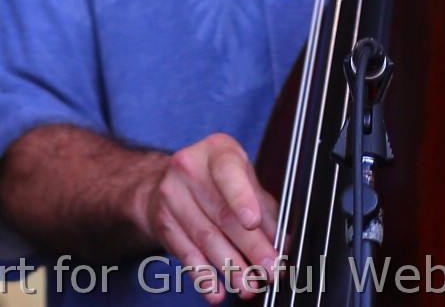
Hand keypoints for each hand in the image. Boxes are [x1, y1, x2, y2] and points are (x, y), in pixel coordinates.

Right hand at [129, 133, 279, 300]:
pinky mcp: (162, 221)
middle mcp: (189, 167)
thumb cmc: (218, 184)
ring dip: (230, 266)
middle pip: (222, 213)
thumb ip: (267, 213)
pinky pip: (184, 252)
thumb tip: (282, 246)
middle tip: (269, 270)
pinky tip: (215, 290)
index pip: (229, 172)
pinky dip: (202, 275)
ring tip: (248, 286)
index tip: (253, 222)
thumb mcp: (246, 185)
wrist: (168, 183)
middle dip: (249, 247)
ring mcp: (171, 194)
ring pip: (205, 236)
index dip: (241, 197)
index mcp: (218, 153)